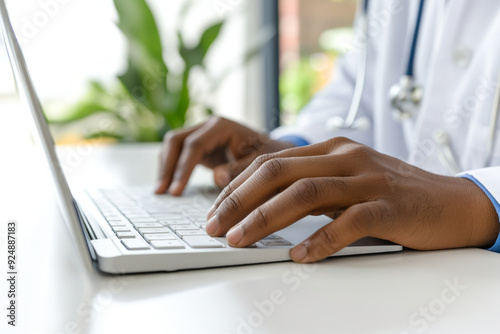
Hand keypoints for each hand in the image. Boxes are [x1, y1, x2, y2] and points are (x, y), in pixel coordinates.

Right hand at [155, 116, 294, 194]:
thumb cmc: (270, 156)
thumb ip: (239, 169)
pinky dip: (171, 169)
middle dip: (167, 166)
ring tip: (160, 192)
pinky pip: (179, 154)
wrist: (274, 151)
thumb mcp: (260, 164)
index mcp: (222, 127)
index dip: (183, 168)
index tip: (176, 191)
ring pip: (173, 146)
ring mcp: (202, 135)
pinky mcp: (200, 146)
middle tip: (161, 191)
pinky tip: (168, 187)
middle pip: (176, 140)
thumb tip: (216, 177)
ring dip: (165, 167)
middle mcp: (208, 126)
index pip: (194, 144)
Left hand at [206, 137, 498, 262]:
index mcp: (329, 150)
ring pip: (306, 193)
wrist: (449, 200)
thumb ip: (308, 186)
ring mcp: (367, 179)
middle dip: (238, 200)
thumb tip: (259, 205)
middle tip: (213, 226)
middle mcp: (344, 157)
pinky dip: (320, 240)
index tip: (214, 211)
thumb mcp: (343, 182)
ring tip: (239, 240)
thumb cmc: (389, 194)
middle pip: (279, 172)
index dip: (237, 187)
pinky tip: (300, 256)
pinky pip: (349, 222)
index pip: (270, 162)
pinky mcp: (389, 205)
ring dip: (266, 218)